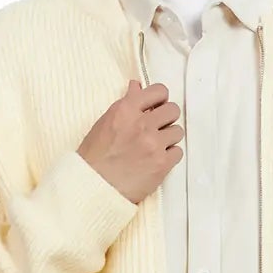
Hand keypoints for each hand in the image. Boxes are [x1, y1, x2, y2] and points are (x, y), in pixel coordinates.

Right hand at [77, 80, 183, 204]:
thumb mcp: (105, 123)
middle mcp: (142, 124)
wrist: (93, 186)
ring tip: (155, 147)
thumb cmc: (94, 157)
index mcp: (126, 109)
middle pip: (173, 110)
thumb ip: (126, 104)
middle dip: (166, 118)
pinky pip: (178, 152)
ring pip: (177, 131)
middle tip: (157, 128)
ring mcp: (154, 144)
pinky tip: (157, 160)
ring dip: (169, 138)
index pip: (159, 91)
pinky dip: (170, 156)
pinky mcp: (161, 164)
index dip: (160, 99)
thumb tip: (137, 86)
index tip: (157, 107)